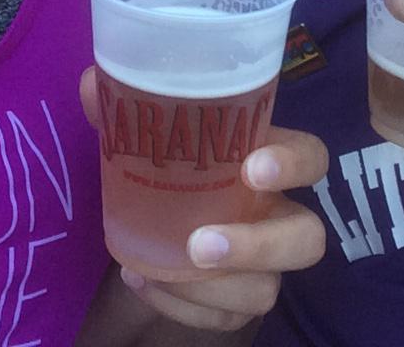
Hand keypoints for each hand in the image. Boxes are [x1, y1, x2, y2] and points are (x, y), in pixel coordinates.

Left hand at [80, 67, 327, 331]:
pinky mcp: (237, 302)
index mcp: (269, 159)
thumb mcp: (150, 129)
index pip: (311, 157)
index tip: (252, 168)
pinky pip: (225, 320)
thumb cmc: (172, 156)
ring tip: (166, 267)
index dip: (293, 165)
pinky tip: (142, 281)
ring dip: (216, 289)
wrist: (157, 211)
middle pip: (307, 238)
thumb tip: (92, 85)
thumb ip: (125, 106)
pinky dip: (183, 307)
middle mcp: (278, 214)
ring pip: (267, 290)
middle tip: (201, 242)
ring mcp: (264, 265)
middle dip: (260, 246)